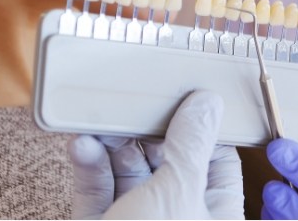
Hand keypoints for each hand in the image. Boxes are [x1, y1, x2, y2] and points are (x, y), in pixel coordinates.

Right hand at [68, 90, 243, 219]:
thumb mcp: (177, 196)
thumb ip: (190, 146)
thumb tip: (209, 101)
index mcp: (213, 219)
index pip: (215, 160)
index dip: (199, 124)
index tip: (181, 89)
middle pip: (166, 161)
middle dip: (145, 130)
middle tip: (128, 100)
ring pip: (128, 172)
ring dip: (112, 144)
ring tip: (99, 120)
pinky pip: (97, 191)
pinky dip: (89, 167)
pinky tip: (82, 146)